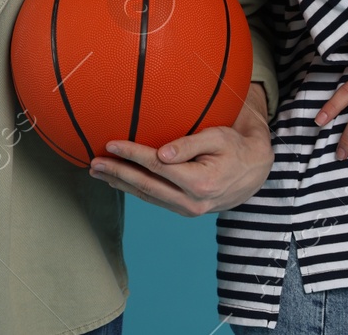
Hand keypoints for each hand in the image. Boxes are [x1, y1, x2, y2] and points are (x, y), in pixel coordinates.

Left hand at [87, 84, 271, 215]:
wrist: (254, 172)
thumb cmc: (235, 146)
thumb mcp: (218, 138)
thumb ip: (189, 144)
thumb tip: (161, 155)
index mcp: (200, 182)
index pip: (157, 167)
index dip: (131, 155)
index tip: (109, 143)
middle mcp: (192, 202)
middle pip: (146, 186)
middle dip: (117, 173)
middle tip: (93, 163)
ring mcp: (188, 210)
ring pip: (147, 196)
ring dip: (120, 184)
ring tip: (98, 172)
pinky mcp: (184, 210)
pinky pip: (154, 200)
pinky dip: (134, 190)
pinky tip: (119, 181)